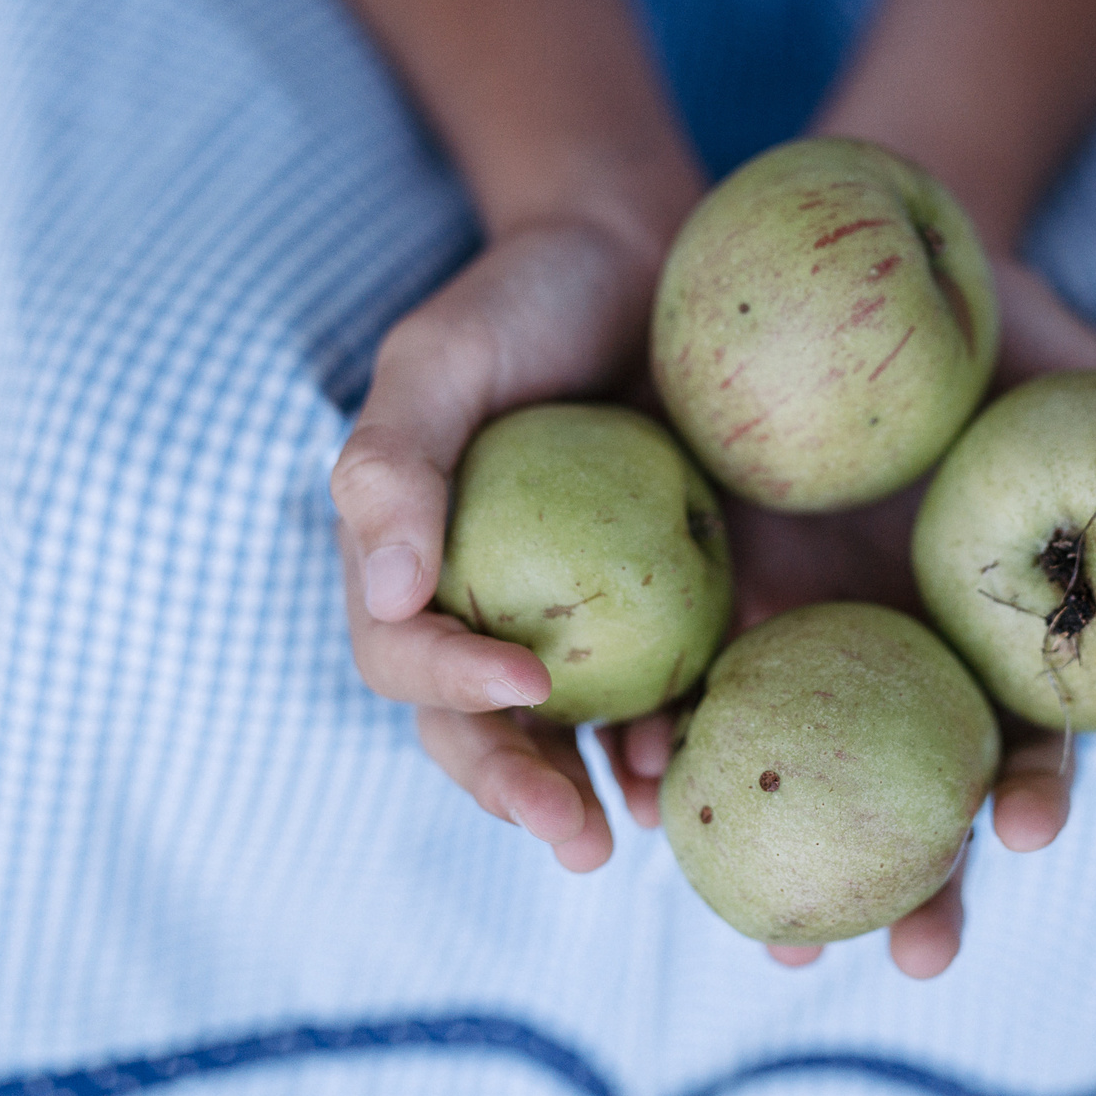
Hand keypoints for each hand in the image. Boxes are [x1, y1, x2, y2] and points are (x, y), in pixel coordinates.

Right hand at [332, 214, 674, 872]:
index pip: (403, 656)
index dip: (451, 685)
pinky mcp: (661, 605)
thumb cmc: (523, 298)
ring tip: (651, 819)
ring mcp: (570, 616)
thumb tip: (383, 597)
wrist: (640, 254)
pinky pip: (662, 687)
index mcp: (407, 566)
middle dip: (522, 794)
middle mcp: (480, 609)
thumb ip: (393, 464)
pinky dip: (679, 727)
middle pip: (481, 730)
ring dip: (602, 788)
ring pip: (571, 734)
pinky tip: (712, 749)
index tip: (524, 682)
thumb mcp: (441, 358)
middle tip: (576, 841)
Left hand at [606, 255, 1095, 977]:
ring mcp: (803, 634)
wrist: (837, 250)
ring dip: (788, 864)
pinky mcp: (710, 596)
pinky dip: (670, 749)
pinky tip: (650, 792)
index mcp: (994, 629)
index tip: (1031, 834)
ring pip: (795, 776)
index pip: (1028, 735)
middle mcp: (900, 651)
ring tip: (779, 938)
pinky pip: (687, 688)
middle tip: (916, 959)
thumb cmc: (985, 319)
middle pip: (911, 793)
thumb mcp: (1072, 368)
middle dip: (916, 891)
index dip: (1036, 792)